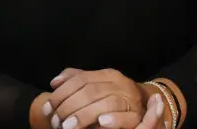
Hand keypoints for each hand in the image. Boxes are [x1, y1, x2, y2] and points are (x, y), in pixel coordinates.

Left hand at [41, 68, 163, 128]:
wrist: (148, 105)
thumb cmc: (115, 98)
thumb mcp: (97, 87)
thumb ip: (77, 81)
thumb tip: (54, 82)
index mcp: (107, 74)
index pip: (81, 79)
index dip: (62, 93)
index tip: (48, 107)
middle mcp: (119, 82)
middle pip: (90, 90)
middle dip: (69, 106)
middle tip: (55, 120)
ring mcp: (129, 97)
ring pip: (105, 102)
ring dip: (84, 114)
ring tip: (68, 126)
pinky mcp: (138, 114)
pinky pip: (126, 115)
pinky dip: (113, 119)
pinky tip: (100, 123)